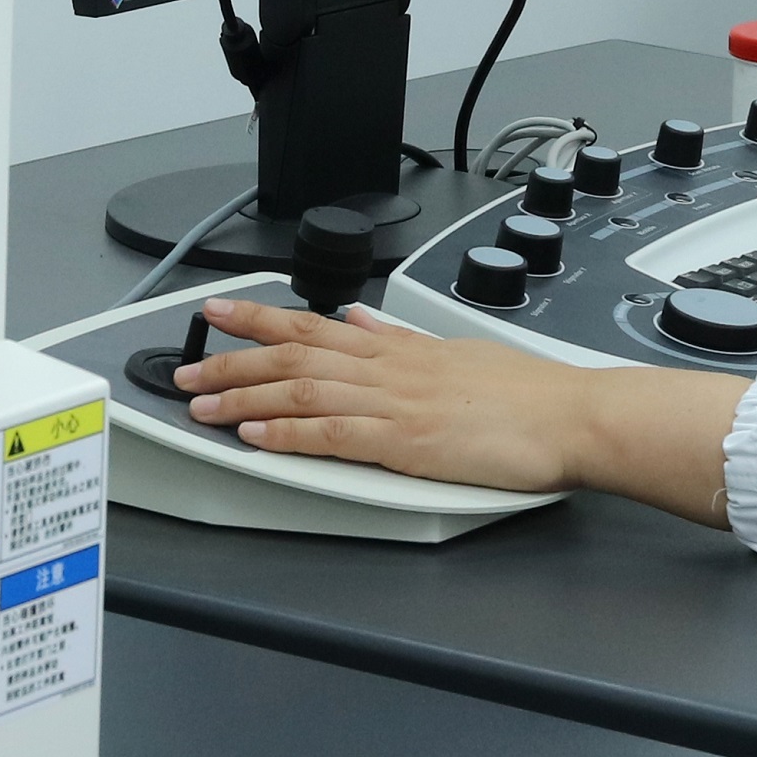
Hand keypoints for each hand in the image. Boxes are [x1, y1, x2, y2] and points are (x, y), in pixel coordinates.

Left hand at [168, 298, 744, 520]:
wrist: (572, 417)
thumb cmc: (527, 393)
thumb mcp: (456, 350)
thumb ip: (401, 339)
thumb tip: (362, 322)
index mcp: (398, 349)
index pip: (313, 325)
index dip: (258, 318)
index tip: (216, 312)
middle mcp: (388, 369)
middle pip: (294, 356)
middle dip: (233, 360)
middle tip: (184, 367)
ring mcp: (395, 405)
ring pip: (302, 393)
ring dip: (245, 398)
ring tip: (201, 405)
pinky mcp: (407, 444)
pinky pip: (333, 436)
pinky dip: (288, 436)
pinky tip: (255, 437)